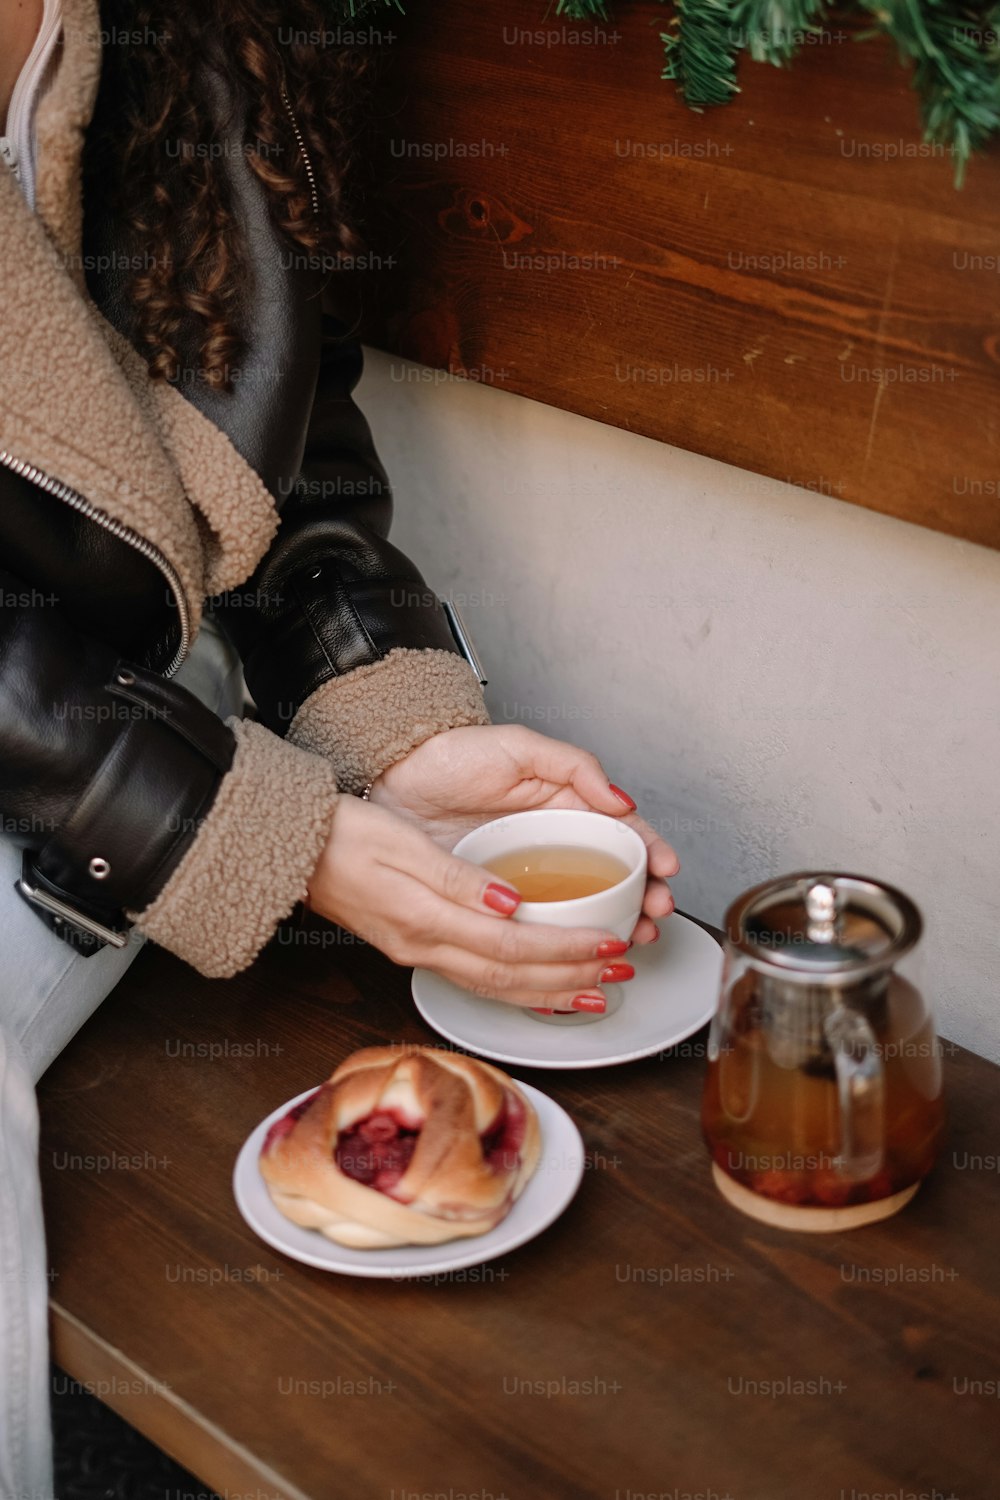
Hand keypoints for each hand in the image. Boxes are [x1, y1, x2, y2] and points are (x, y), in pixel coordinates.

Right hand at [306, 796, 637, 1010]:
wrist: (293, 848)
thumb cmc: (342, 836)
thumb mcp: (403, 845)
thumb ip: (458, 878)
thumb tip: (512, 903)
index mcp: (425, 919)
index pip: (510, 946)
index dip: (563, 951)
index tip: (605, 945)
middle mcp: (424, 946)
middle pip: (509, 976)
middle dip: (569, 978)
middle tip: (617, 970)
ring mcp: (417, 953)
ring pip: (495, 986)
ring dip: (548, 993)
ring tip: (594, 993)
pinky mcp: (414, 948)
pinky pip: (476, 980)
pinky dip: (514, 989)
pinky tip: (538, 989)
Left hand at [368, 724, 678, 944]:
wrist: (391, 780)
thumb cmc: (450, 758)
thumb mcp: (518, 748)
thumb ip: (572, 765)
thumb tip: (619, 798)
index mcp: (565, 808)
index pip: (621, 833)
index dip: (650, 852)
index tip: (666, 869)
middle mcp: (551, 847)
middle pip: (613, 879)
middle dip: (643, 898)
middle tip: (654, 913)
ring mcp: (526, 878)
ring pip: (582, 910)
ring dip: (613, 925)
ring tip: (631, 937)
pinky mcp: (495, 905)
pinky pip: (536, 929)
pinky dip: (561, 945)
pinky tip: (580, 955)